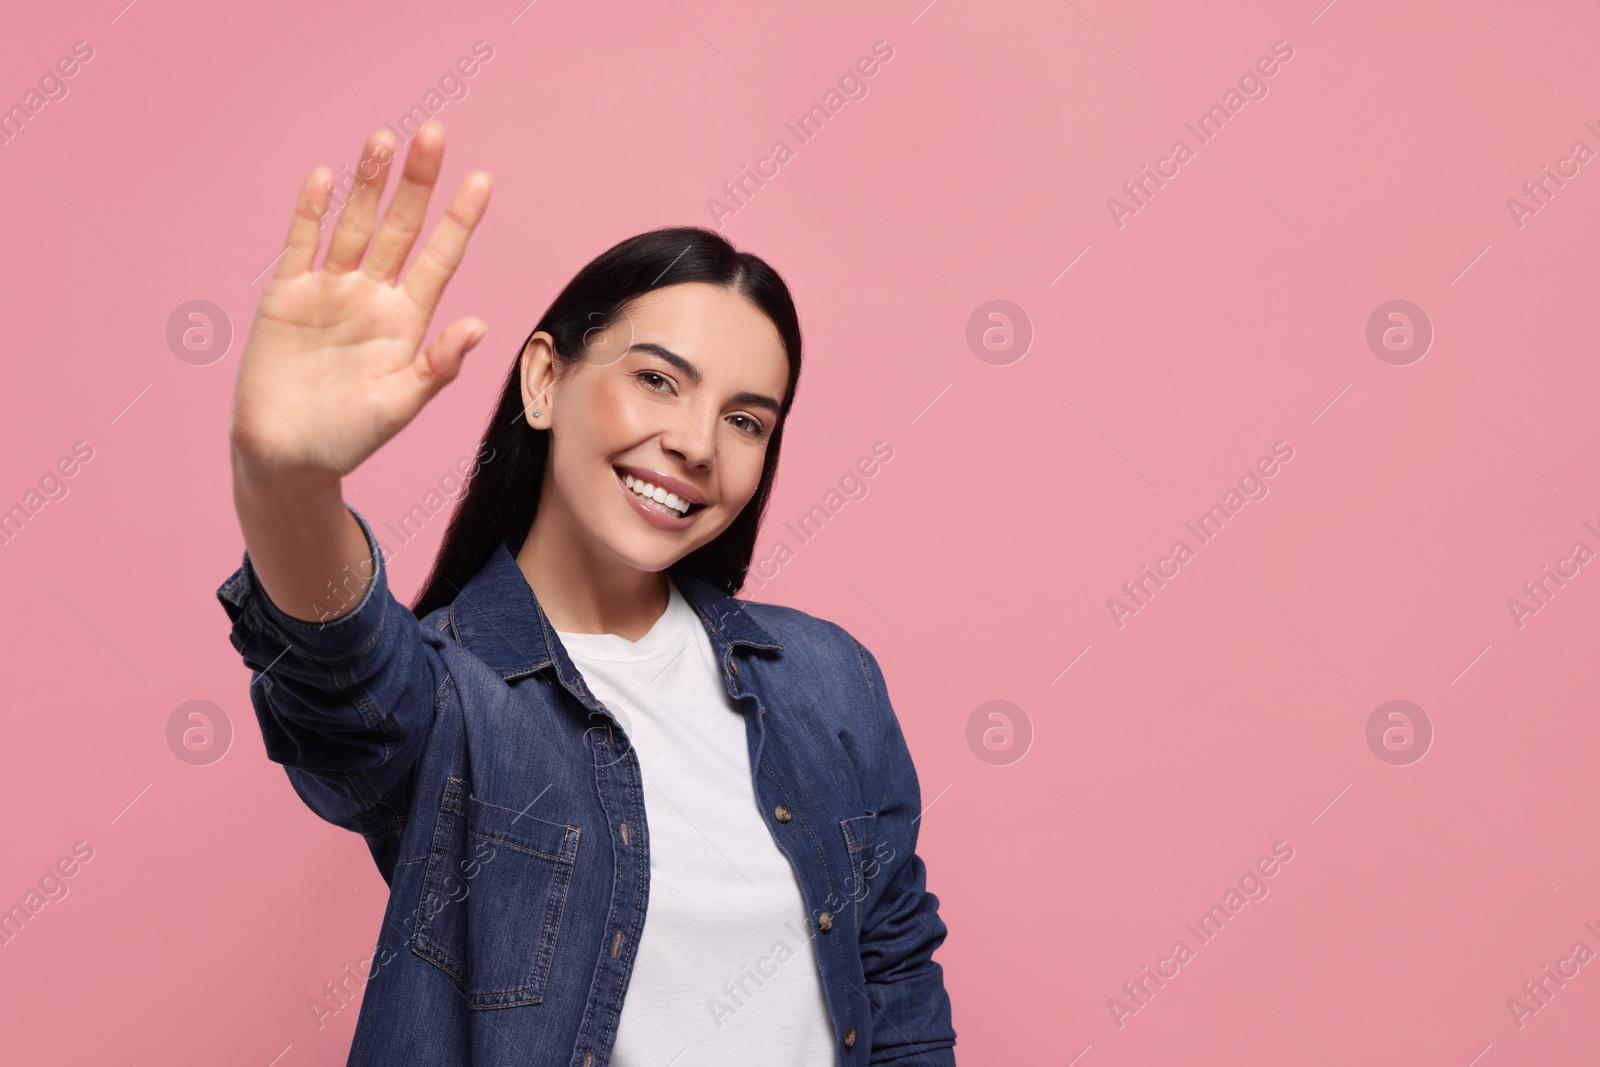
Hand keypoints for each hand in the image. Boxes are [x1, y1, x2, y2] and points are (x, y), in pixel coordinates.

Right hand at [228, 121, 492, 482]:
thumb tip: (479, 326)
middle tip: (434, 134)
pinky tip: (324, 177)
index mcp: (407, 320)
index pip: (441, 258)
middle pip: (401, 228)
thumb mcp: (401, 405)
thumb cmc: (349, 438)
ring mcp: (330, 291)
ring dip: (368, 183)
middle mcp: (373, 296)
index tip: (483, 180)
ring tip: (384, 139)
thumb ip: (438, 366)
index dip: (460, 220)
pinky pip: (301, 244)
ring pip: (354, 225)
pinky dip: (310, 211)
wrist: (287, 455)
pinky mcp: (287, 294)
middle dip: (417, 183)